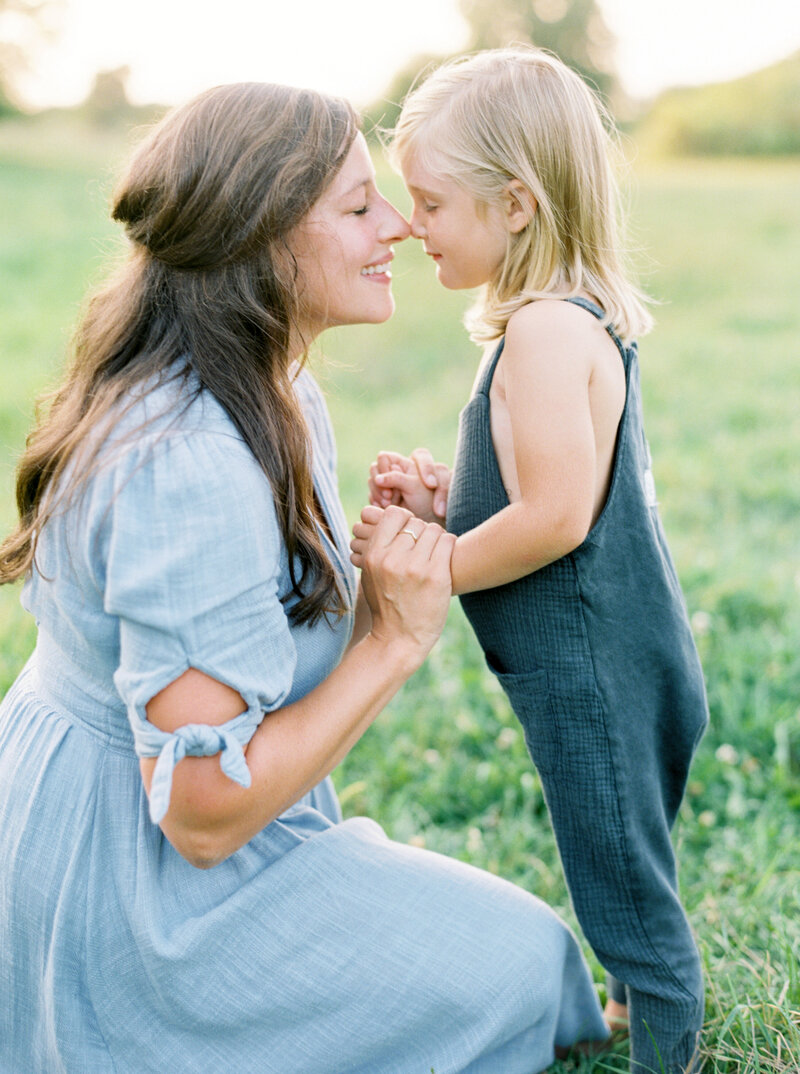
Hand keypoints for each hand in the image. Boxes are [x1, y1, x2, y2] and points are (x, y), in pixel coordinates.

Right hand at [350, 505, 454, 661]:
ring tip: (435, 553)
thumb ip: (378, 548)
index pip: (394, 514)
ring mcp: (415, 567)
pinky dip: (448, 546)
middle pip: (416, 523)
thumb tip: (388, 519)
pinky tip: (444, 558)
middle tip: (425, 547)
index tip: (409, 532)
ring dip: (437, 539)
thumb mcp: (370, 575)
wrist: (398, 639)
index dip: (404, 520)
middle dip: (422, 532)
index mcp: (374, 555)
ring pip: (434, 530)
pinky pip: (448, 542)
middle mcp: (392, 559)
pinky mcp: (436, 576)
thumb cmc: (386, 606)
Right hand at [368, 448, 450, 523]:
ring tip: (388, 504)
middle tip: (389, 497)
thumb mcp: (413, 486)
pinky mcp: (383, 494)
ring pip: (372, 481)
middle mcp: (394, 470)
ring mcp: (387, 482)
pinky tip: (384, 508)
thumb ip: (396, 478)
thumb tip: (377, 479)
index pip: (384, 457)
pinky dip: (376, 501)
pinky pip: (371, 494)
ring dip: (377, 493)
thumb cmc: (427, 499)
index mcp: (404, 462)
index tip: (392, 487)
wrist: (428, 519)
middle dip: (380, 484)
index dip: (384, 470)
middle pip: (374, 469)